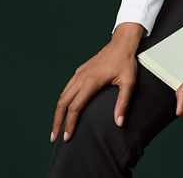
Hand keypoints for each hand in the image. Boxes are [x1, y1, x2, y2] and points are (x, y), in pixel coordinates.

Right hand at [51, 23, 142, 142]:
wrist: (121, 44)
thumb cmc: (126, 63)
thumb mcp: (129, 83)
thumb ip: (123, 104)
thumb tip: (119, 123)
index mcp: (90, 82)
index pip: (75, 108)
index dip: (70, 124)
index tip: (67, 137)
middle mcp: (80, 78)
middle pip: (62, 103)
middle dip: (57, 121)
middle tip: (54, 137)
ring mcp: (78, 74)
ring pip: (62, 96)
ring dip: (57, 112)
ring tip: (56, 127)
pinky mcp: (79, 72)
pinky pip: (66, 89)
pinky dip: (62, 102)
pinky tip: (63, 110)